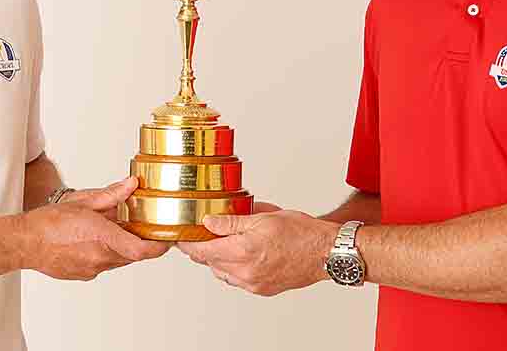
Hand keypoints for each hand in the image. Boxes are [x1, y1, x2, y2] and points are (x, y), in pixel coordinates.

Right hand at [22, 177, 168, 279]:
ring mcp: (91, 269)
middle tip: (141, 226)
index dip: (159, 247)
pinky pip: (104, 264)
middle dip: (140, 242)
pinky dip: (106, 252)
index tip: (167, 239)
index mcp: (102, 237)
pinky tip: (94, 239)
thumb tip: (131, 184)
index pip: (142, 250)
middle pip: (133, 254)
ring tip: (113, 229)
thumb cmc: (48, 222)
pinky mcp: (84, 274)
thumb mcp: (83, 201)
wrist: (24, 243)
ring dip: (122, 246)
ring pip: (119, 260)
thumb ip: (111, 195)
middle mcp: (99, 257)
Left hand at [177, 204, 338, 295]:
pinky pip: (237, 280)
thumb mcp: (263, 216)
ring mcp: (253, 283)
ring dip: (217, 259)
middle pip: (210, 263)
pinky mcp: (262, 289)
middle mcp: (245, 272)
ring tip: (222, 242)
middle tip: (199, 234)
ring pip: (222, 273)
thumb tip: (209, 221)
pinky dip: (232, 268)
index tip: (180, 237)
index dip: (188, 243)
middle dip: (202, 249)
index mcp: (243, 251)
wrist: (325, 253)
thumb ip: (232, 220)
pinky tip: (239, 254)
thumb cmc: (301, 232)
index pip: (203, 250)